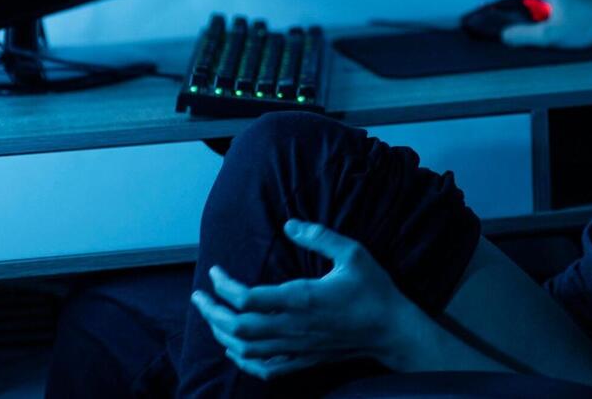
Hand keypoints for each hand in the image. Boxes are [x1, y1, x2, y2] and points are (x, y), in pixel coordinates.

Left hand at [191, 219, 410, 380]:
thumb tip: (290, 224)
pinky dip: (243, 361)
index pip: (248, 298)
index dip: (224, 286)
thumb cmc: (374, 291)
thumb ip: (320, 236)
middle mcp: (294, 327)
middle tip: (199, 297)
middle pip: (237, 328)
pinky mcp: (303, 360)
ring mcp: (297, 347)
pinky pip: (264, 369)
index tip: (216, 272)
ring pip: (245, 350)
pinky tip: (236, 350)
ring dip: (222, 335)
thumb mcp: (353, 253)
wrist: (392, 331)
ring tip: (212, 318)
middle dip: (211, 312)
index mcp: (302, 299)